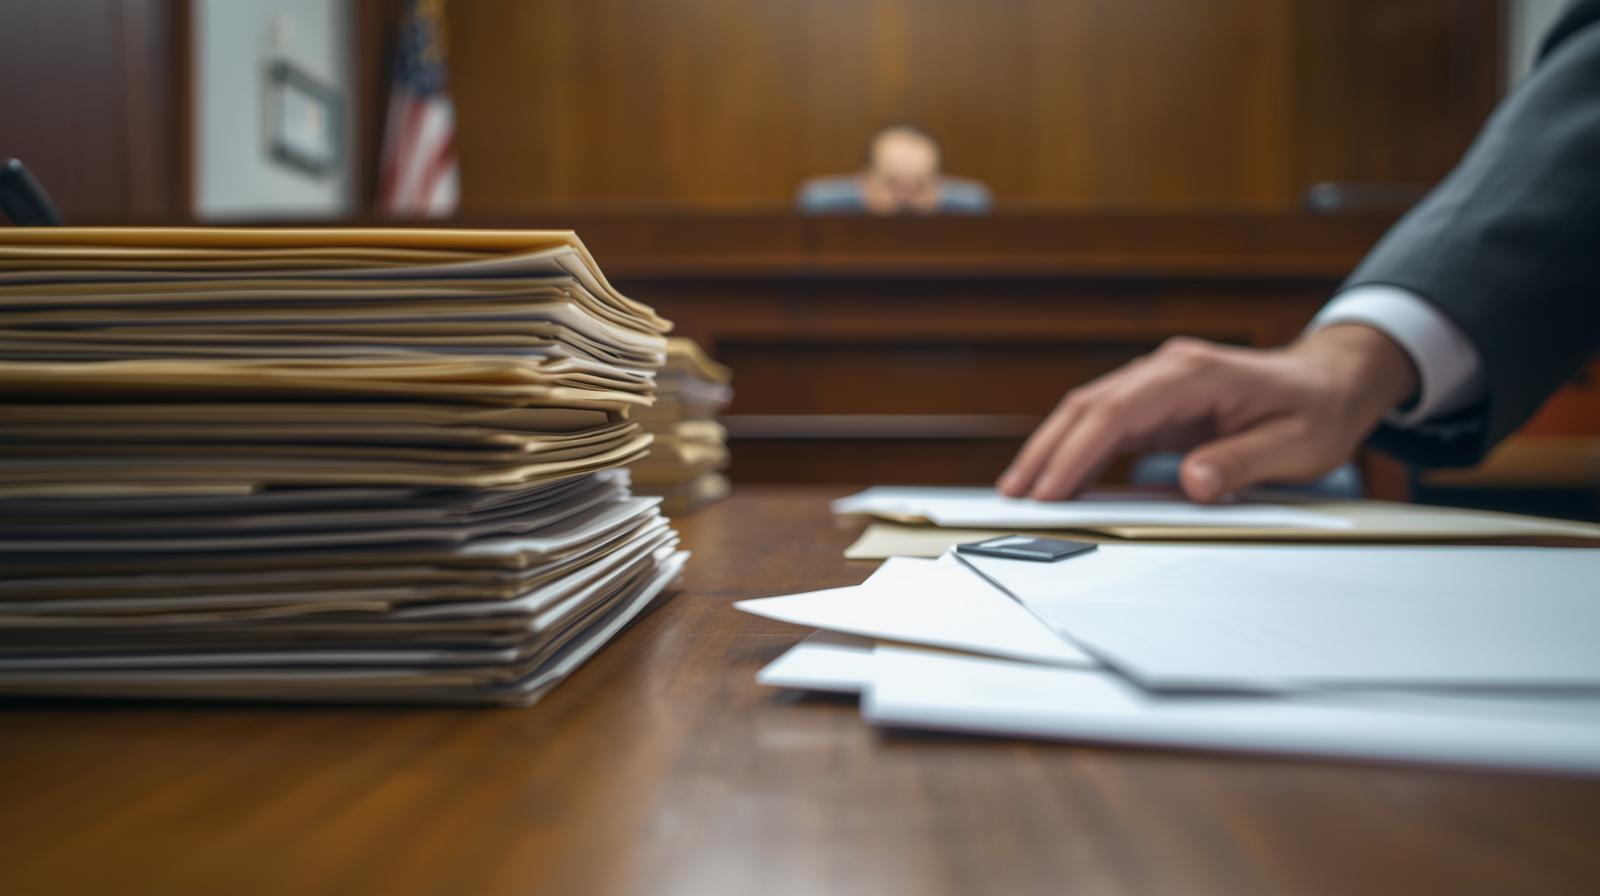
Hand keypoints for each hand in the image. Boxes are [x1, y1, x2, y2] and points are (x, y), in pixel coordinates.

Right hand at [995, 325, 1419, 501]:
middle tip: (1015, 496)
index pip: (1117, 411)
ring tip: (1021, 491)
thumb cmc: (1317, 411)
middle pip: (1087, 407)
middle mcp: (1167, 370)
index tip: (1050, 491)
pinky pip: (1106, 423)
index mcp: (1194, 374)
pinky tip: (1059, 480)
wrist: (1331, 382)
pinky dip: (1077, 450)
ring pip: (1088, 411)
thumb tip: (1191, 483)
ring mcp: (1159, 383)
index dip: (1077, 452)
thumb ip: (1240, 463)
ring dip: (1052, 449)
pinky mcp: (1158, 402)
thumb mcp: (1295, 445)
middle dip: (1046, 451)